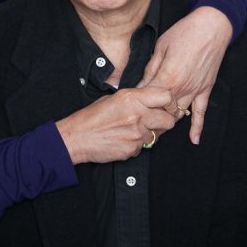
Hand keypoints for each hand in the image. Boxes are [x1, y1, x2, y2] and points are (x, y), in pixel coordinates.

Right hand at [55, 86, 178, 163]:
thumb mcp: (114, 98)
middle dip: (164, 121)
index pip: (166, 97)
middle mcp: (137, 115)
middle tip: (155, 120)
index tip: (164, 105)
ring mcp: (136, 134)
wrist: (77, 138)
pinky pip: (144, 146)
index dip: (168, 102)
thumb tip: (153, 101)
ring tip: (134, 129)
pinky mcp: (133, 149)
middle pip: (169, 120)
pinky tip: (125, 138)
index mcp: (131, 98)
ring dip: (151, 133)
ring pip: (158, 135)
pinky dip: (138, 143)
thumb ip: (136, 98)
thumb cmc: (92, 117)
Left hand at [139, 6, 231, 144]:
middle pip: (162, 112)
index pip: (148, 100)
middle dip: (150, 119)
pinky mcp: (205, 90)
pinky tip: (193, 140)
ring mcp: (195, 90)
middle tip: (139, 126)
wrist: (211, 27)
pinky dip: (197, 127)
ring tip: (156, 132)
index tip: (129, 110)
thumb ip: (150, 70)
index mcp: (167, 77)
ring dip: (167, 123)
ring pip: (178, 115)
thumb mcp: (160, 48)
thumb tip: (139, 85)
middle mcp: (181, 88)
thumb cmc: (184, 33)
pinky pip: (201, 112)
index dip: (138, 106)